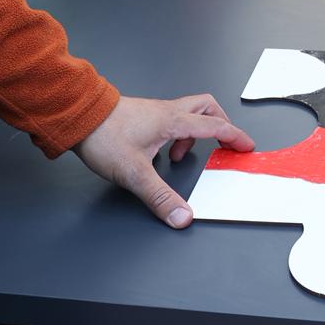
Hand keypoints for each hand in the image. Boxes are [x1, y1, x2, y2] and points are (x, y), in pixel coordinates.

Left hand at [73, 94, 254, 227]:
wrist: (78, 116)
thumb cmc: (104, 137)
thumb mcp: (135, 174)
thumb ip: (160, 197)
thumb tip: (182, 216)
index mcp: (173, 121)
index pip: (214, 125)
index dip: (234, 136)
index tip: (246, 145)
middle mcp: (167, 112)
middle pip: (207, 107)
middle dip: (220, 124)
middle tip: (223, 142)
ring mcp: (154, 111)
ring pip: (187, 112)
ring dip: (193, 131)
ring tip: (181, 155)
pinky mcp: (142, 115)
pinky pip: (170, 118)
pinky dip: (175, 133)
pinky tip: (159, 151)